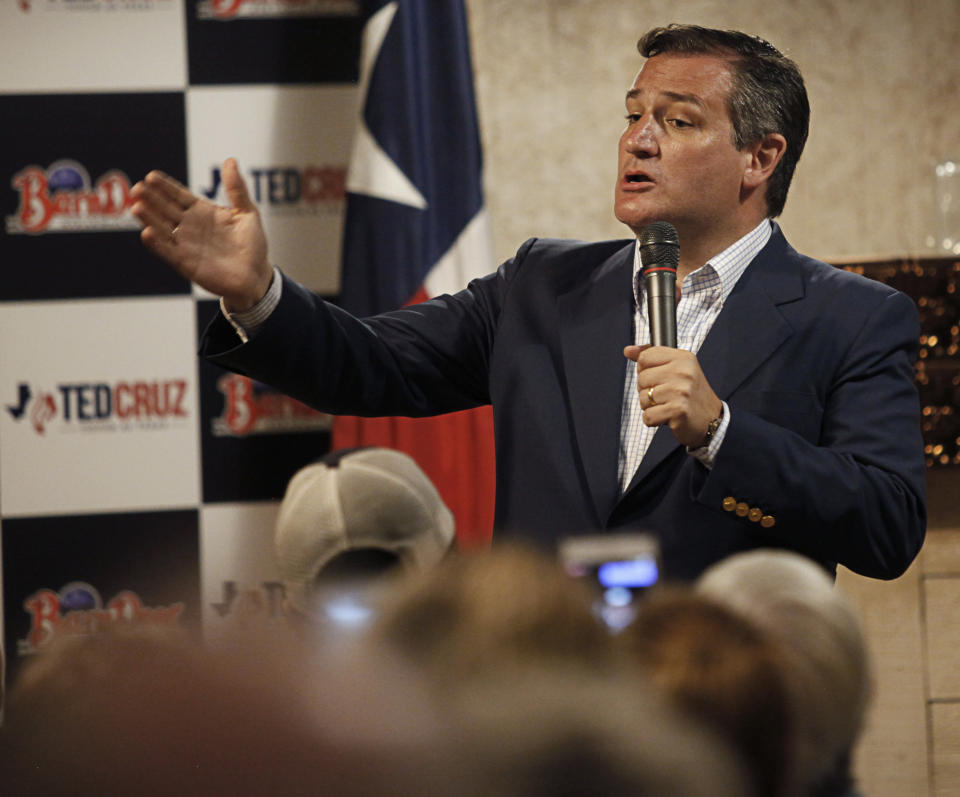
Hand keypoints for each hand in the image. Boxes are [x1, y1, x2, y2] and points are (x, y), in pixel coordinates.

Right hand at [130, 158, 272, 311]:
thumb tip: (230, 161)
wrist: (257, 276)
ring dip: (149, 219)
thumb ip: (237, 189)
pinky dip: (157, 244)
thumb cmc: (252, 245)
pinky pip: (168, 252)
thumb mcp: (247, 213)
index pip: (179, 195)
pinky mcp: (186, 263)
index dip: (166, 187)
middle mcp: (190, 226)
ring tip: (136, 207)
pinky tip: (147, 233)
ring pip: (162, 229)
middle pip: (165, 209)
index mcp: (202, 212)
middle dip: (151, 199)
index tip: (152, 176)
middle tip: (138, 188)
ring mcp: (186, 245)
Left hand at [624, 344, 722, 447]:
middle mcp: (683, 372)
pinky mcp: (678, 411)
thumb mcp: (676, 368)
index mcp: (683, 358)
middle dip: (648, 391)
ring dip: (651, 406)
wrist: (711, 420)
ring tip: (668, 405)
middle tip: (667, 395)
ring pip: (643, 398)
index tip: (660, 378)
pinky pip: (648, 416)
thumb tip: (628, 350)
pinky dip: (653, 420)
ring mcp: (681, 391)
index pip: (645, 357)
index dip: (646, 370)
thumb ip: (651, 357)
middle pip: (642, 378)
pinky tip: (667, 417)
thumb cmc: (690, 394)